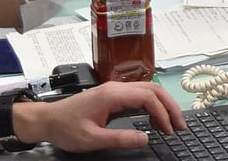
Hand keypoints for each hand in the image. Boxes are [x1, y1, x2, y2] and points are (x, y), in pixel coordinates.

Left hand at [12, 81, 186, 151]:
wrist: (47, 120)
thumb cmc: (66, 128)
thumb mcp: (92, 139)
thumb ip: (120, 138)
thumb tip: (145, 138)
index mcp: (112, 94)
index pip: (148, 97)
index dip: (163, 113)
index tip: (170, 130)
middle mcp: (115, 87)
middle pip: (153, 89)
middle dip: (170, 106)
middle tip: (180, 126)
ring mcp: (115, 90)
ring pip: (148, 90)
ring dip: (163, 105)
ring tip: (172, 125)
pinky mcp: (113, 95)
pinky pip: (139, 96)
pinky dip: (153, 106)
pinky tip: (155, 120)